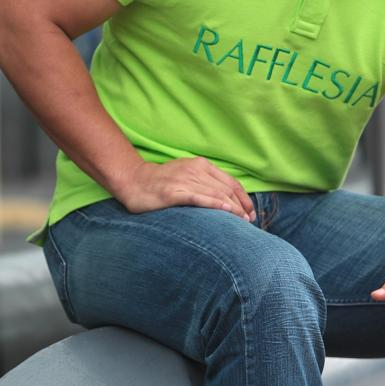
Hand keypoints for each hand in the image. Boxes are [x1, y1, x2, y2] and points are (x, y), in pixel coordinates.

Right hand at [116, 156, 255, 221]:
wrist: (134, 181)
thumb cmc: (161, 182)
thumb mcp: (186, 174)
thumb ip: (204, 181)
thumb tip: (226, 198)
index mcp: (200, 165)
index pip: (230, 182)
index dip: (243, 197)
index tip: (250, 211)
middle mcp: (195, 170)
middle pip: (226, 188)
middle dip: (241, 205)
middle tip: (250, 220)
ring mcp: (184, 181)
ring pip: (216, 193)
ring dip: (233, 208)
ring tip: (243, 221)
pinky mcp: (174, 193)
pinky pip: (199, 198)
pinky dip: (215, 203)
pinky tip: (226, 211)